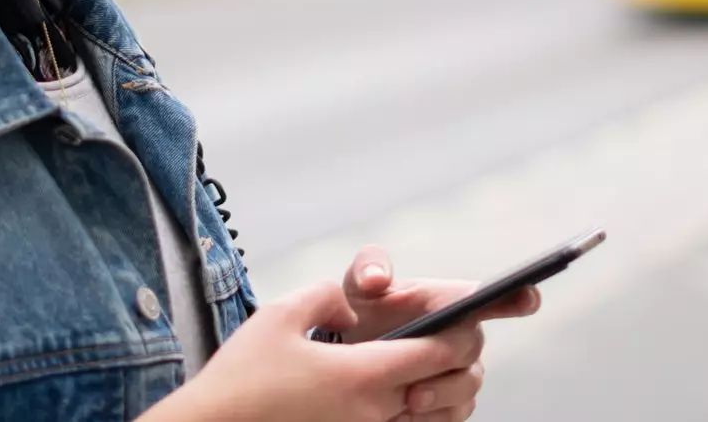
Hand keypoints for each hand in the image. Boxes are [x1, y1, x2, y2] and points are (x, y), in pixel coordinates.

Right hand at [151, 280, 485, 421]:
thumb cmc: (240, 378)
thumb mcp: (281, 314)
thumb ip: (327, 297)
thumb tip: (353, 307)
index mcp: (362, 375)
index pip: (437, 354)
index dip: (461, 334)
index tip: (467, 319)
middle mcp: (371, 413)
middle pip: (438, 387)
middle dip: (454, 363)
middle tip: (452, 340)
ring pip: (421, 416)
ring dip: (433, 393)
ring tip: (428, 368)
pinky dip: (406, 415)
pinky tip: (396, 395)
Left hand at [342, 246, 542, 420]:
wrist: (348, 357)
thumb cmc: (361, 314)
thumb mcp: (357, 287)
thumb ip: (367, 269)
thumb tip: (377, 279)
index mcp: (450, 302)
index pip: (492, 297)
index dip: (515, 296)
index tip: (529, 297)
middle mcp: (464, 337)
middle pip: (471, 350)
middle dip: (447, 365)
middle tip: (415, 383)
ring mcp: (461, 373)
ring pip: (466, 389)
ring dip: (438, 396)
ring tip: (405, 402)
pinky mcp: (451, 405)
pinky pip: (453, 415)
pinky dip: (430, 418)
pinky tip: (402, 416)